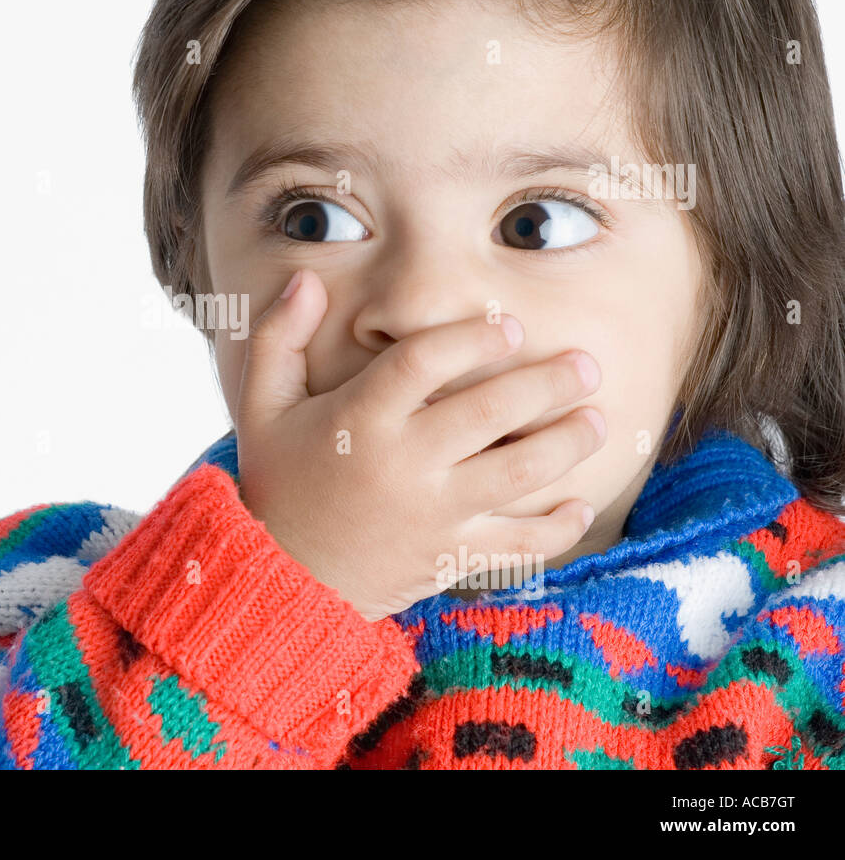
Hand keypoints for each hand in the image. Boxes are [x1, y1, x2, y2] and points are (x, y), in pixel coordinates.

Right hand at [234, 268, 605, 620]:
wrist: (281, 577)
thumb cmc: (278, 482)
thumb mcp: (262, 407)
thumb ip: (279, 338)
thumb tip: (306, 282)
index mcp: (359, 418)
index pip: (424, 361)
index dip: (472, 337)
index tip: (510, 326)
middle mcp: (401, 463)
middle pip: (488, 411)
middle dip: (547, 382)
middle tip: (586, 365)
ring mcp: (431, 514)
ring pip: (517, 474)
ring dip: (566, 444)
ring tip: (598, 420)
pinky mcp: (448, 557)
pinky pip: (517, 545)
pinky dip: (556, 528)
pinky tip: (580, 503)